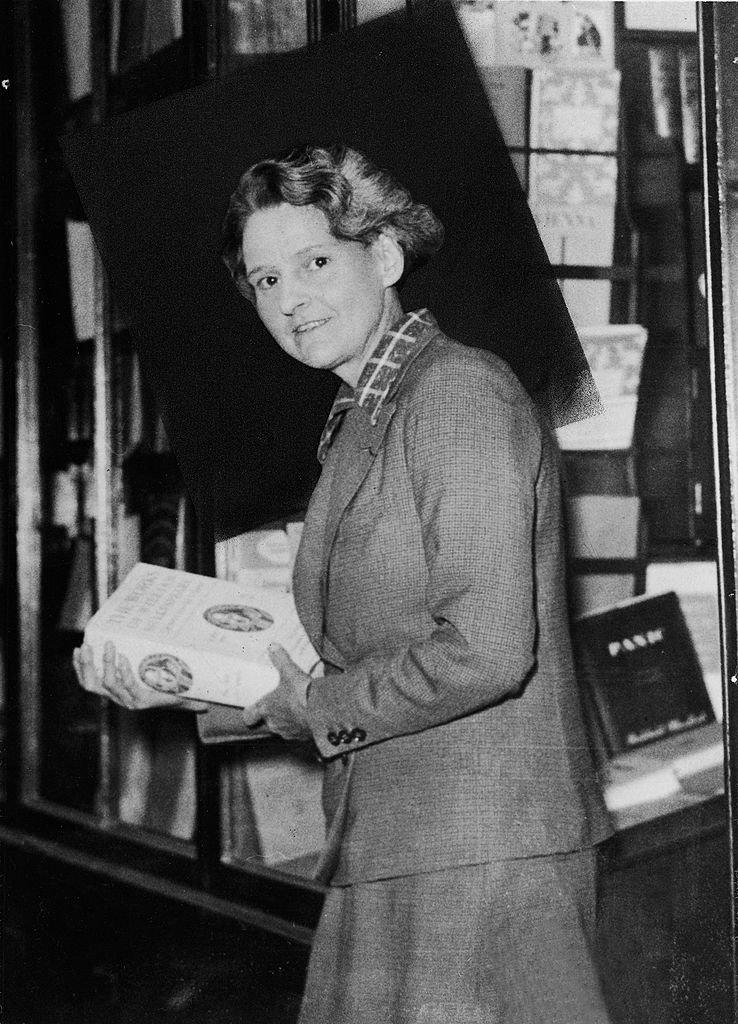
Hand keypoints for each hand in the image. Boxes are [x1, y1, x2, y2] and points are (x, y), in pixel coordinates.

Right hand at [72, 642, 207, 711]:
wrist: (189, 694)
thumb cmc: (166, 677)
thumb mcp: (146, 665)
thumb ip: (135, 654)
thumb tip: (128, 628)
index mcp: (116, 690)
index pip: (89, 682)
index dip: (80, 668)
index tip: (78, 649)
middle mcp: (119, 697)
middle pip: (92, 685)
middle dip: (86, 665)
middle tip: (87, 646)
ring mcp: (130, 701)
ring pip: (109, 683)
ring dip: (106, 662)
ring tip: (109, 645)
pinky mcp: (144, 701)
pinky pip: (128, 686)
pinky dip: (123, 672)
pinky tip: (124, 659)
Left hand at [242, 644, 312, 740]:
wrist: (322, 711)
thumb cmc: (300, 693)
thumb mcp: (290, 671)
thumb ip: (280, 659)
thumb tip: (272, 646)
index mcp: (266, 708)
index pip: (249, 716)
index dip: (250, 712)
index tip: (252, 708)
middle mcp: (275, 723)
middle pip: (268, 721)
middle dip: (274, 713)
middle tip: (281, 702)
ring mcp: (289, 732)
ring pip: (283, 727)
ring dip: (288, 719)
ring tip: (297, 707)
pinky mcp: (303, 737)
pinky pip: (298, 732)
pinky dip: (302, 725)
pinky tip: (309, 715)